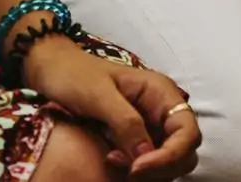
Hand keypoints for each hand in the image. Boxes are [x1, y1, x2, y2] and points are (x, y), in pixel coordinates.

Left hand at [20, 36, 200, 178]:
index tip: (137, 167)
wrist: (53, 70)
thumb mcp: (99, 97)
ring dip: (147, 170)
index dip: (171, 154)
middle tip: (126, 170)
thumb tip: (145, 155)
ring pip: (169, 159)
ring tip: (112, 162)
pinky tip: (111, 161)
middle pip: (184, 150)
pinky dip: (135, 169)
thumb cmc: (75, 76)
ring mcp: (150, 126)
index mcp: (162, 94)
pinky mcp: (134, 138)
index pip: (187, 131)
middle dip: (161, 166)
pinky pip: (147, 161)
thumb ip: (126, 123)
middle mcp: (162, 111)